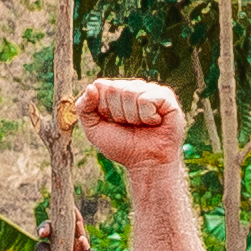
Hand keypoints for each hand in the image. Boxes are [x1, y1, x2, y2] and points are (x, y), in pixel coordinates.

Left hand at [69, 74, 185, 167]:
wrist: (147, 164)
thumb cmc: (122, 147)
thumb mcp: (94, 130)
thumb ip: (83, 108)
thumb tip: (91, 86)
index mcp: (117, 90)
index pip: (100, 86)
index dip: (103, 108)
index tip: (114, 123)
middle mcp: (134, 86)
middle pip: (115, 89)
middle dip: (118, 114)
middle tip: (130, 126)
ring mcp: (151, 89)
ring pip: (130, 93)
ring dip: (133, 117)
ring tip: (142, 126)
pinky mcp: (166, 96)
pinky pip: (147, 99)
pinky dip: (147, 117)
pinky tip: (155, 122)